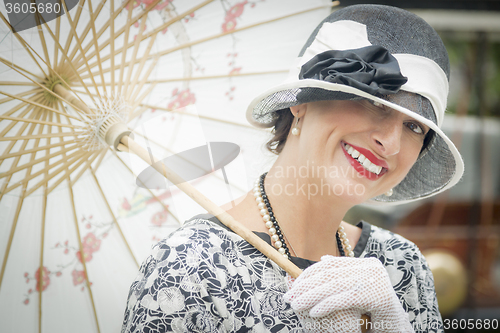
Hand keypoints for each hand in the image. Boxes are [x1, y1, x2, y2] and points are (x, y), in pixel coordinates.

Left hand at [284, 256, 413, 332]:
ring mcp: (375, 279)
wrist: (398, 329)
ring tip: (295, 305)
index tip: (292, 285)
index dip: (309, 274)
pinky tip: (313, 312)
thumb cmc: (377, 313)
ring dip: (310, 296)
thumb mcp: (357, 291)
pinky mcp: (377, 295)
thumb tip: (323, 259)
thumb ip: (343, 276)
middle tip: (288, 297)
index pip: (331, 264)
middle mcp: (372, 267)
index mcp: (367, 263)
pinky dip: (326, 305)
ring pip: (334, 285)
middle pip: (330, 273)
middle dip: (305, 285)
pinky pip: (344, 298)